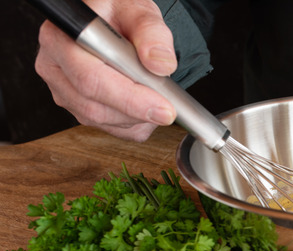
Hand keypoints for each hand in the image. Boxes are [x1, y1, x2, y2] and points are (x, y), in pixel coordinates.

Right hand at [34, 0, 176, 141]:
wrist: (111, 20)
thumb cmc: (117, 12)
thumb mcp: (137, 10)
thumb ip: (151, 33)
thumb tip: (160, 63)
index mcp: (61, 39)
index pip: (91, 79)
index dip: (129, 99)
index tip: (163, 108)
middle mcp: (55, 68)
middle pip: (94, 107)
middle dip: (138, 112)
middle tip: (170, 108)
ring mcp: (64, 92)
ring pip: (103, 121)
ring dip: (138, 118)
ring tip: (157, 95)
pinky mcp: (78, 108)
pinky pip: (112, 129)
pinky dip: (137, 124)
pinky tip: (147, 105)